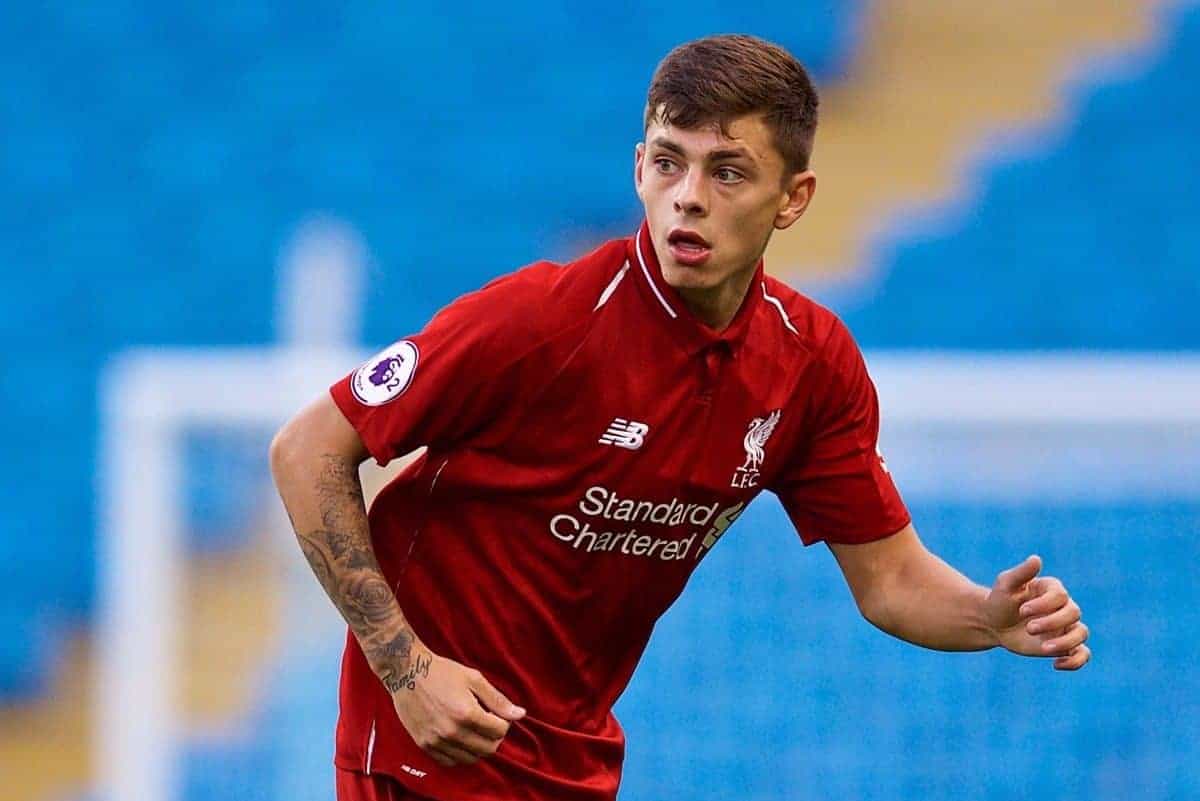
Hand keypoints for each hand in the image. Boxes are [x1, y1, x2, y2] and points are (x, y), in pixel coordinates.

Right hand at [388, 646, 526, 766]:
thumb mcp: (474, 679)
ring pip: (470, 759)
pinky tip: (461, 740)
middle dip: (494, 738)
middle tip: (489, 724)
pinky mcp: (424, 744)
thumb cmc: (441, 672)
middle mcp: (452, 731)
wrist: (407, 672)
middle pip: (488, 749)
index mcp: (467, 714)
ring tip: (475, 731)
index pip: (499, 731)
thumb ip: (497, 700)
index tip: (498, 715)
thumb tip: (520, 714)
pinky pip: (450, 762)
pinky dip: (460, 755)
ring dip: (479, 747)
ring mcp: (437, 741)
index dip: (504, 723)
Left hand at [984, 555, 1089, 669]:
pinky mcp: (1063, 645)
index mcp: (1052, 589)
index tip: (1022, 610)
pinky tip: (1056, 664)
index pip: (1060, 596)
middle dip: (1052, 623)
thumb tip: (1036, 559)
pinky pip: (1082, 654)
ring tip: (1043, 649)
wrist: (993, 623)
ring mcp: (1065, 627)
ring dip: (1065, 642)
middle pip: (1074, 613)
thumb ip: (1021, 573)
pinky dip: (1076, 661)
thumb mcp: (1006, 585)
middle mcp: (1063, 607)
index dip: (1044, 604)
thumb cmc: (999, 600)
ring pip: (1081, 633)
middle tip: (1029, 628)